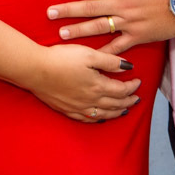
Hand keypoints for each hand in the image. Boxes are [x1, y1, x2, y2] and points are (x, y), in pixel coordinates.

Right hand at [24, 42, 140, 122]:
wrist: (35, 69)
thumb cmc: (62, 59)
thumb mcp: (90, 54)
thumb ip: (110, 61)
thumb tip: (128, 67)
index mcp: (98, 86)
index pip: (121, 90)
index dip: (132, 87)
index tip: (138, 81)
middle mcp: (90, 100)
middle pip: (114, 105)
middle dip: (128, 102)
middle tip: (136, 99)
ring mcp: (77, 107)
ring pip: (102, 115)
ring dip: (116, 113)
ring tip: (124, 111)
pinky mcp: (66, 109)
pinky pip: (86, 119)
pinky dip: (97, 119)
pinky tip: (100, 118)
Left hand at [48, 0, 174, 53]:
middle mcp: (122, 4)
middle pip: (90, 7)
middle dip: (68, 9)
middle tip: (49, 13)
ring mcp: (129, 22)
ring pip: (99, 27)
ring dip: (79, 30)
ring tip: (61, 34)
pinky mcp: (137, 36)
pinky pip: (118, 46)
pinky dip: (104, 52)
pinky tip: (90, 57)